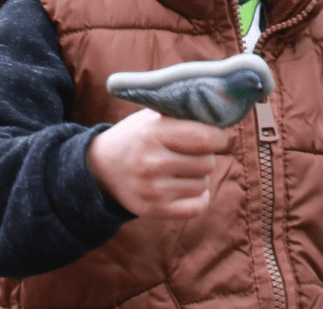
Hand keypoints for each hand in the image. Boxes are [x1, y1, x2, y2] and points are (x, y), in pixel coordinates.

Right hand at [86, 108, 229, 218]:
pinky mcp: (154, 210)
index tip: (216, 136)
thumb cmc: (136, 137)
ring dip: (200, 176)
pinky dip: (199, 197)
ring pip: (203, 184)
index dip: (218, 136)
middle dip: (206, 156)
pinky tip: (187, 186)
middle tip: (191, 152)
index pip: (204, 137)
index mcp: (152, 133)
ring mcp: (152, 189)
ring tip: (182, 168)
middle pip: (208, 162)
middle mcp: (151, 162)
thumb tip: (221, 113)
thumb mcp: (151, 118)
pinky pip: (197, 206)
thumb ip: (181, 113)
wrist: (100, 169)